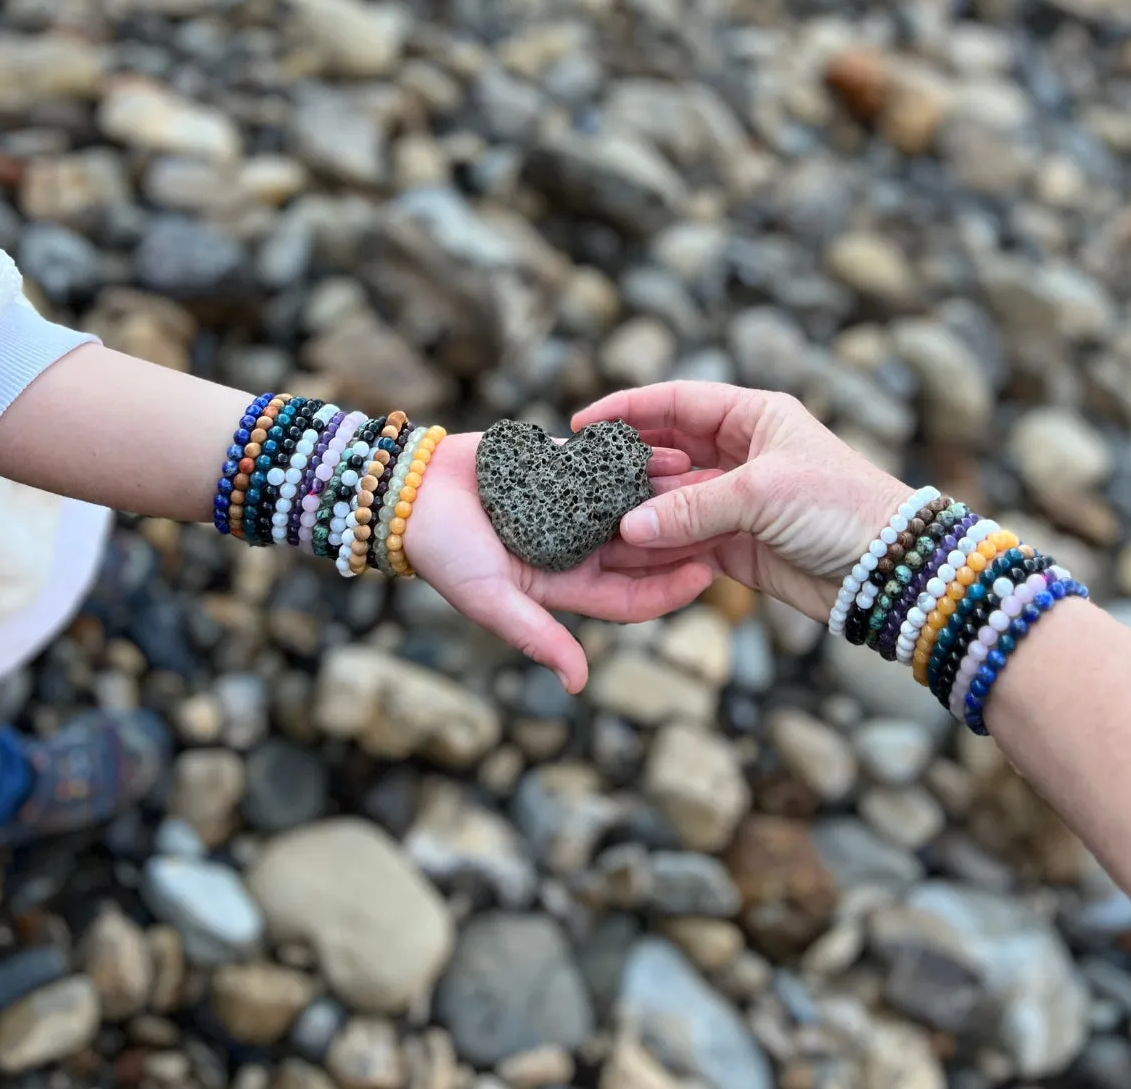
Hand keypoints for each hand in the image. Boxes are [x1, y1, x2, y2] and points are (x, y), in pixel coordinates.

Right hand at [403, 432, 716, 691]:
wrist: (404, 492)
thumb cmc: (442, 551)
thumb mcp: (490, 599)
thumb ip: (536, 635)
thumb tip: (578, 684)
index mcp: (562, 586)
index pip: (630, 597)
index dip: (669, 589)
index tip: (709, 573)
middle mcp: (571, 549)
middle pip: (640, 548)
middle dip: (681, 537)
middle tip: (726, 521)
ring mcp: (566, 507)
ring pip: (629, 504)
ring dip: (665, 495)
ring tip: (706, 480)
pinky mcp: (556, 468)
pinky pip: (605, 465)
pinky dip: (633, 458)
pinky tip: (665, 447)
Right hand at [573, 383, 910, 621]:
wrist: (890, 570)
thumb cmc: (841, 508)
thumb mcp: (762, 494)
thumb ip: (691, 508)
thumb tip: (628, 527)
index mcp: (752, 416)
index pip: (676, 402)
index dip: (628, 409)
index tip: (582, 422)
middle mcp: (740, 453)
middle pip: (667, 450)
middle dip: (626, 463)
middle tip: (580, 477)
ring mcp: (736, 500)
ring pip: (670, 499)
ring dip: (637, 509)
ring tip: (593, 518)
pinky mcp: (735, 543)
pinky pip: (683, 538)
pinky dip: (656, 545)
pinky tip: (624, 550)